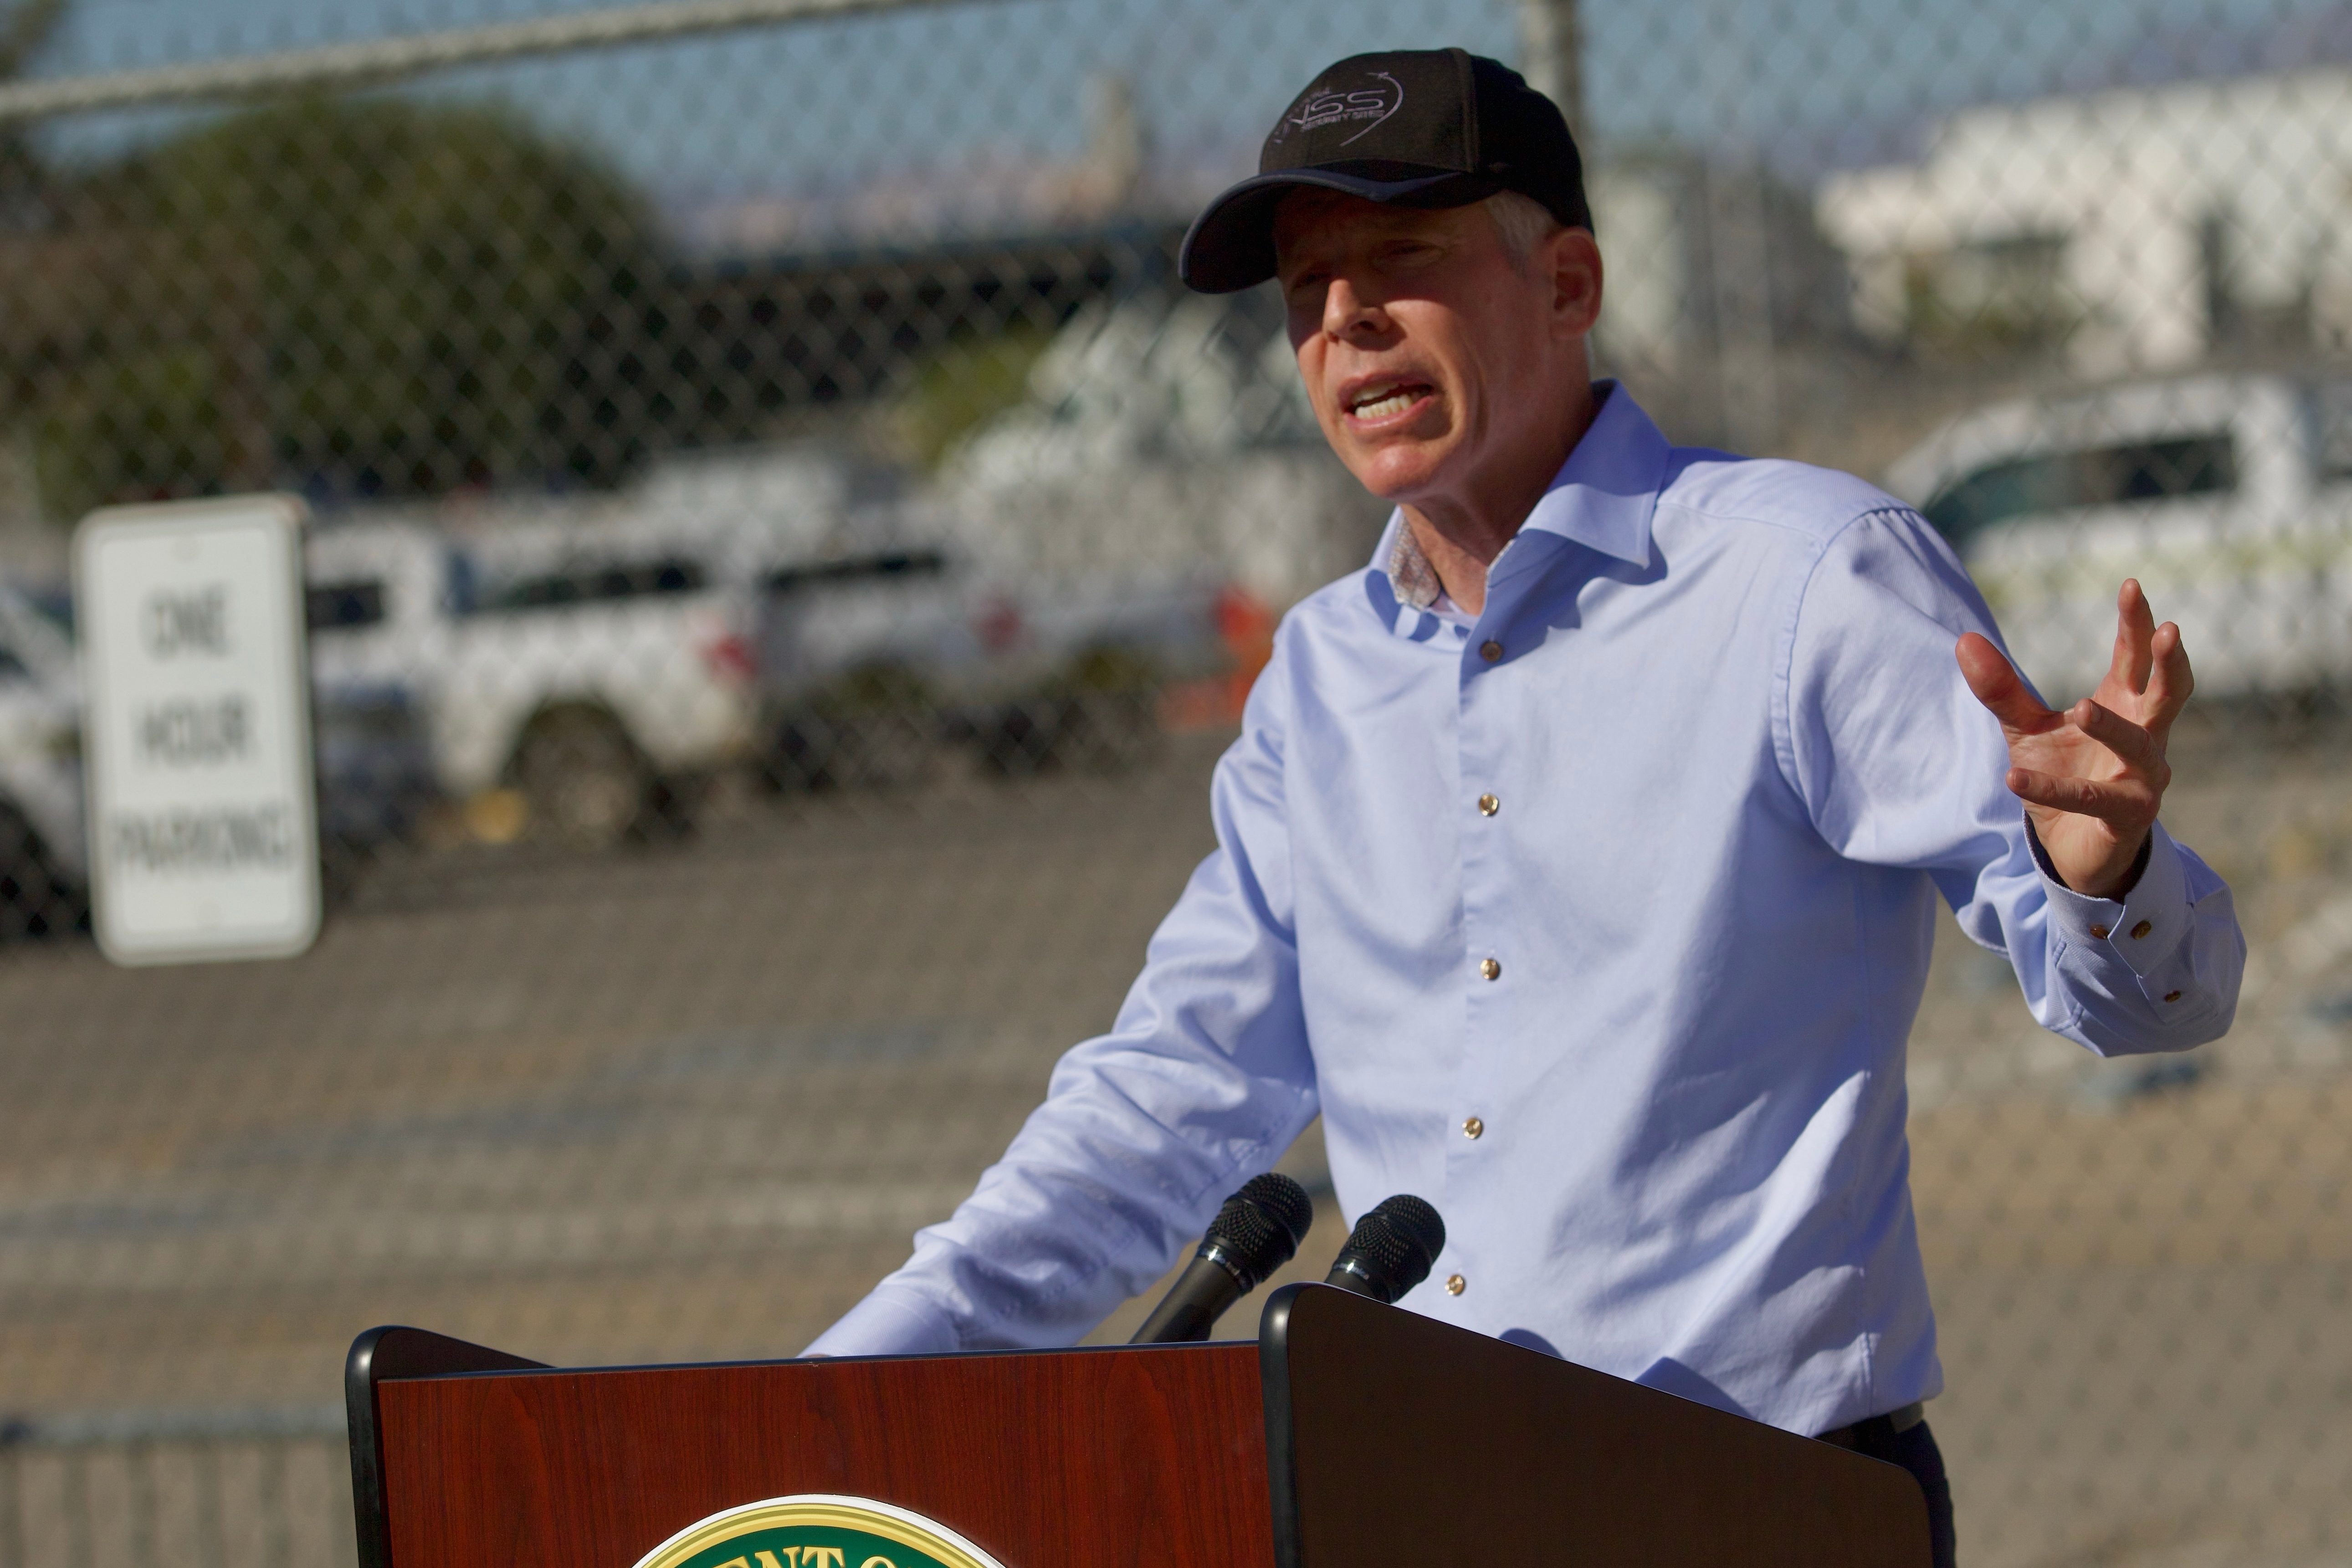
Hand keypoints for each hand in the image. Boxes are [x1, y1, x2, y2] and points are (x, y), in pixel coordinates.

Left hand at [1955, 579, 2191, 898]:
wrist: (2074, 848)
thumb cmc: (2064, 775)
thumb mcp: (2027, 729)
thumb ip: (2001, 690)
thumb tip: (1964, 639)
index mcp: (2126, 705)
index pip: (2136, 656)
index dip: (2137, 623)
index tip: (2131, 585)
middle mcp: (2147, 737)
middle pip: (2168, 691)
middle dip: (2168, 661)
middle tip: (2170, 629)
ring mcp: (2144, 779)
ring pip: (2140, 746)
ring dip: (2111, 726)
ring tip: (2080, 707)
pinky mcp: (2127, 817)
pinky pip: (2091, 799)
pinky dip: (2053, 788)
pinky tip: (2013, 776)